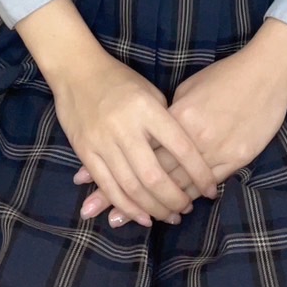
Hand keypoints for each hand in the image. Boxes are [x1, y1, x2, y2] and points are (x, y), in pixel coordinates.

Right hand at [52, 48, 219, 225]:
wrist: (76, 69)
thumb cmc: (120, 80)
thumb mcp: (150, 92)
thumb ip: (166, 122)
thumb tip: (185, 155)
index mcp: (148, 109)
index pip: (181, 148)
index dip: (199, 173)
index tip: (210, 189)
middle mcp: (126, 128)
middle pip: (155, 176)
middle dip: (175, 199)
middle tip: (188, 209)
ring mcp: (103, 141)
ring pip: (132, 187)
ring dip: (154, 208)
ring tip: (170, 217)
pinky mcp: (85, 152)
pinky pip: (108, 187)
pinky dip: (126, 206)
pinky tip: (143, 217)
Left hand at [72, 45, 286, 224]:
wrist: (265, 72)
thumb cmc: (224, 77)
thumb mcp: (188, 90)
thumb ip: (166, 115)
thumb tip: (147, 134)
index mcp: (174, 117)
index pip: (139, 150)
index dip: (117, 170)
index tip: (92, 189)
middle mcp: (190, 137)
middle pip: (154, 173)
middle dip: (130, 198)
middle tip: (109, 218)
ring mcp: (214, 150)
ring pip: (180, 185)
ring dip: (159, 205)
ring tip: (138, 221)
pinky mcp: (234, 158)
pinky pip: (206, 183)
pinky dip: (190, 196)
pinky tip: (178, 208)